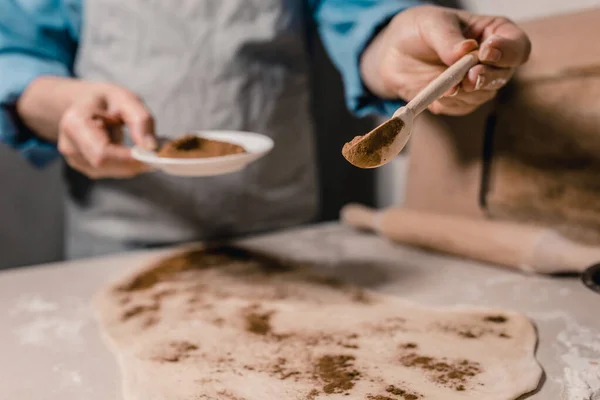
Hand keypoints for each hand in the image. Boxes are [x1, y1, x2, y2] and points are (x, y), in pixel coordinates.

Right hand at [57, 82, 156, 178]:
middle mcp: (70, 146)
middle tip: (158, 151)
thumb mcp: (126, 99)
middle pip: (107, 166)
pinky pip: (112, 172)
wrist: (84, 102)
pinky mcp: (84, 167)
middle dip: (135, 162)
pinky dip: (128, 165)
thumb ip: (140, 120)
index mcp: (75, 124)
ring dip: (133, 163)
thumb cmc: (105, 99)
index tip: (154, 154)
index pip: (102, 153)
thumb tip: (151, 147)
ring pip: (113, 172)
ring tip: (142, 145)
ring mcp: (75, 160)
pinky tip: (131, 151)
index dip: (129, 158)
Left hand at [360, 5, 531, 115]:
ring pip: (482, 95)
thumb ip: (447, 37)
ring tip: (444, 86)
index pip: (517, 46)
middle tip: (468, 78)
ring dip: (463, 93)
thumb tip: (465, 51)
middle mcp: (491, 61)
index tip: (485, 53)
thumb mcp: (431, 24)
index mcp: (493, 33)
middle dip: (485, 78)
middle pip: (503, 75)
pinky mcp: (459, 101)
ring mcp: (476, 83)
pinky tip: (433, 93)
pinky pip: (460, 107)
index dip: (508, 52)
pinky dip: (447, 102)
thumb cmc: (418, 30)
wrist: (393, 54)